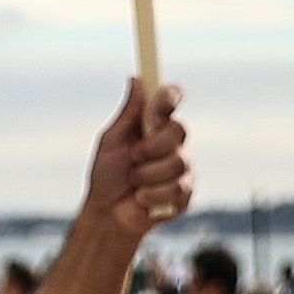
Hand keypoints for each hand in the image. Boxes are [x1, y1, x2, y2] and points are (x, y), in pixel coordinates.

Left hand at [81, 79, 195, 236]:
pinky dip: (152, 194)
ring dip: (147, 175)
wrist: (108, 215)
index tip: (154, 109)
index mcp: (153, 125)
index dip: (168, 98)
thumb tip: (136, 79)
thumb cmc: (106, 176)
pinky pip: (178, 188)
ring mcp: (183, 168)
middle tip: (133, 157)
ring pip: (179, 162)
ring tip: (134, 183)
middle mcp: (173, 143)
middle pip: (180, 130)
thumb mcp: (111, 141)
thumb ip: (128, 113)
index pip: (172, 98)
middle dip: (151, 147)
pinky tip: (142, 199)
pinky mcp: (187, 192)